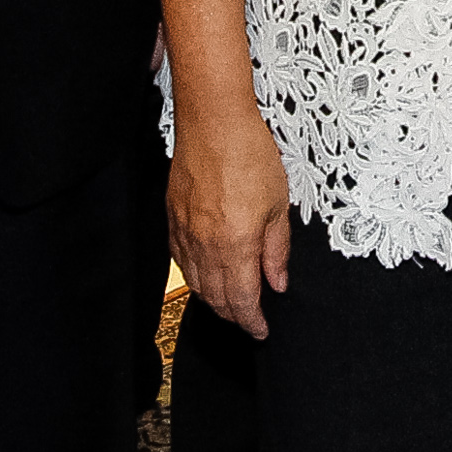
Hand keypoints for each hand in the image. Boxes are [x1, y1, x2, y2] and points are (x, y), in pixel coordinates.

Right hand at [168, 96, 292, 338]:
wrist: (213, 121)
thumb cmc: (249, 154)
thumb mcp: (278, 205)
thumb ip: (277, 250)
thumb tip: (277, 283)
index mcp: (235, 246)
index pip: (241, 301)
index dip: (252, 321)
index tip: (261, 330)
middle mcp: (205, 245)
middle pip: (215, 297)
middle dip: (233, 315)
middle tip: (249, 319)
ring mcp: (185, 232)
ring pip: (196, 282)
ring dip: (213, 299)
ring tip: (229, 303)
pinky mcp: (173, 217)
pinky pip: (181, 260)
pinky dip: (194, 276)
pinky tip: (204, 274)